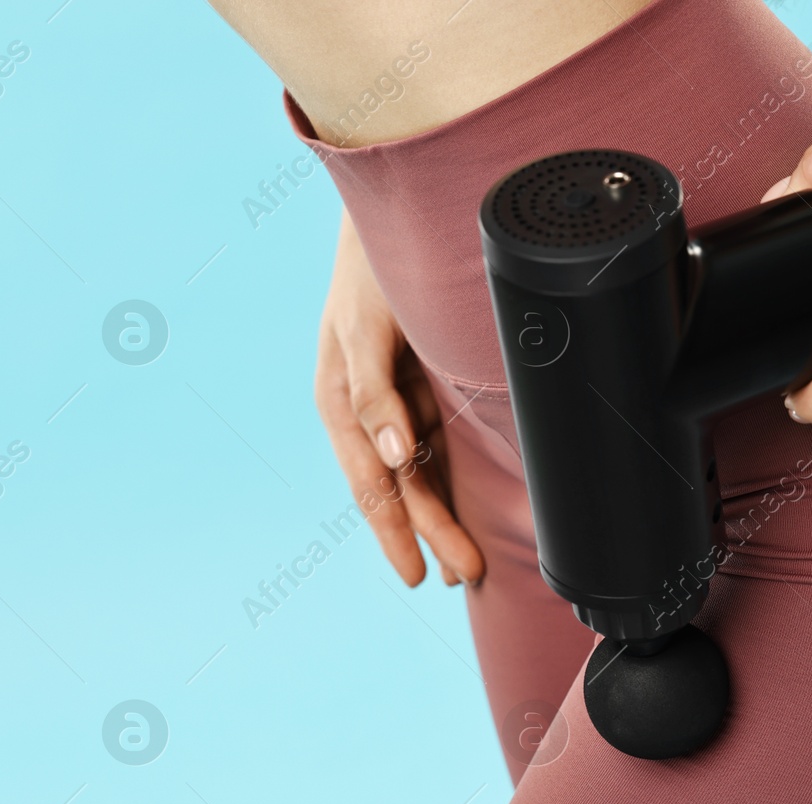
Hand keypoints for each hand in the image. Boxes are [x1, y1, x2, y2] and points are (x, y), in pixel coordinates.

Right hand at [314, 209, 484, 585]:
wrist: (395, 222)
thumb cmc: (370, 275)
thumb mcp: (364, 333)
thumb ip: (374, 396)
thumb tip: (395, 459)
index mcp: (342, 406)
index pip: (374, 485)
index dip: (399, 532)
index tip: (421, 574)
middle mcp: (367, 413)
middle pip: (403, 488)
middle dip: (433, 534)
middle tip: (467, 574)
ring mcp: (395, 404)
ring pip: (421, 476)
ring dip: (443, 519)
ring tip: (469, 564)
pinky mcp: (420, 393)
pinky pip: (437, 448)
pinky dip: (451, 483)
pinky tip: (468, 512)